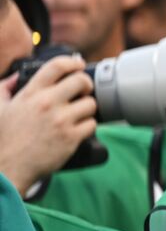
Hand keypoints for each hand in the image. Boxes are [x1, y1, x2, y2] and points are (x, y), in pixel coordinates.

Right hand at [0, 55, 96, 192]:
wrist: (8, 167)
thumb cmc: (4, 138)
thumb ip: (5, 88)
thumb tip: (16, 77)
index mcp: (30, 93)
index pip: (57, 66)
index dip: (73, 63)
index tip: (79, 65)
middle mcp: (47, 103)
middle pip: (82, 81)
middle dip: (86, 86)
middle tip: (82, 93)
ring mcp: (61, 120)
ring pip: (90, 104)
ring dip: (86, 109)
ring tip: (77, 115)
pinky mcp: (71, 137)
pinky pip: (92, 124)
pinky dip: (87, 127)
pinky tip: (77, 130)